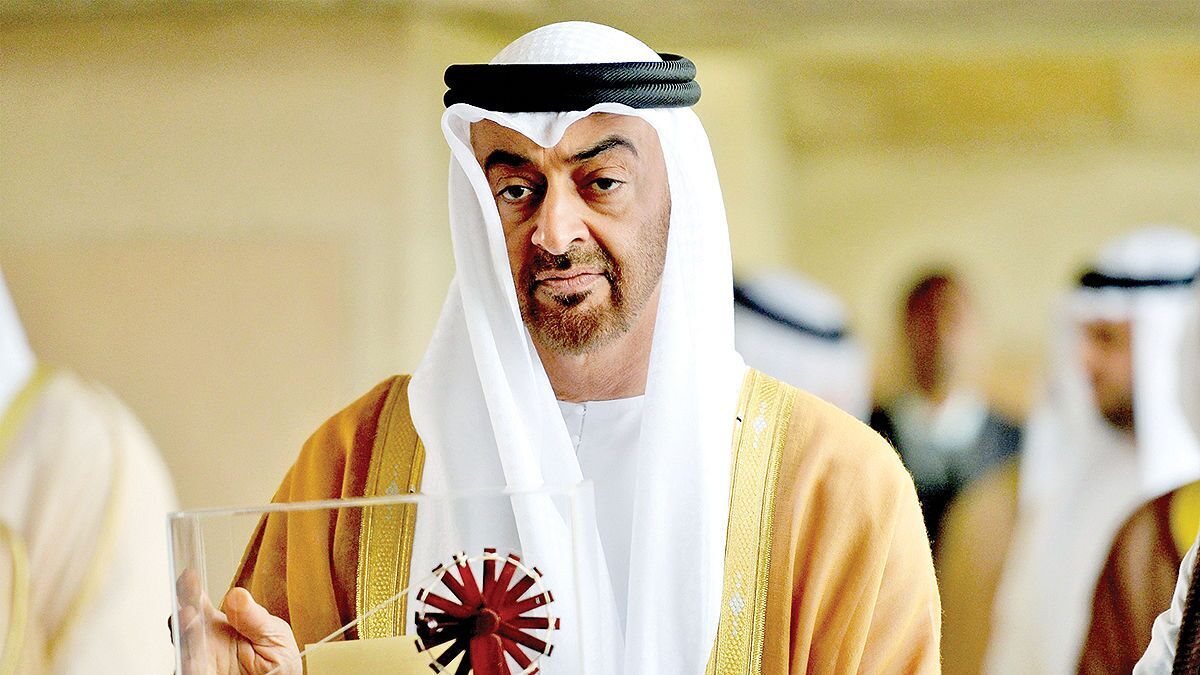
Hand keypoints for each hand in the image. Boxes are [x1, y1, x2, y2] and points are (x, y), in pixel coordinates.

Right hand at [175, 569, 301, 674]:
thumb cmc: (278, 659)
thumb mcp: (273, 633)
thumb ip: (254, 617)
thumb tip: (237, 594)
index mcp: (222, 625)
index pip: (200, 604)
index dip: (191, 590)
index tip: (189, 577)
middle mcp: (207, 643)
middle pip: (184, 626)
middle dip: (182, 616)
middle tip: (189, 610)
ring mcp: (203, 662)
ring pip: (184, 650)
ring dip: (185, 641)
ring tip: (190, 629)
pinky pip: (190, 672)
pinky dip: (190, 667)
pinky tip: (195, 662)